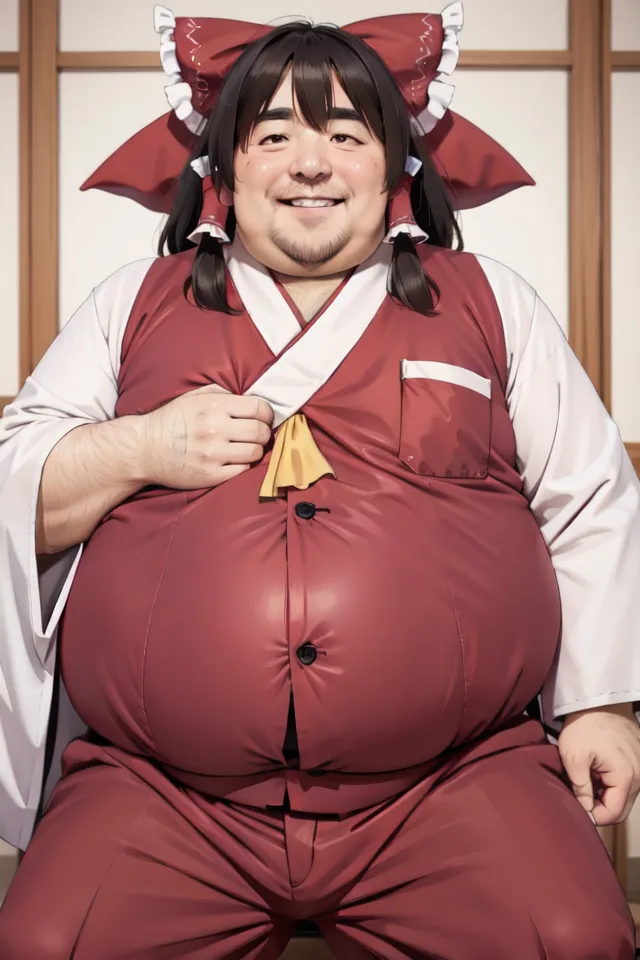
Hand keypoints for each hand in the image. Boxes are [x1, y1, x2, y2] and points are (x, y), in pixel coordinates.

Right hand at [139, 383, 273, 489]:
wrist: (143, 449)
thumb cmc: (171, 421)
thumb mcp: (193, 397)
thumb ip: (221, 394)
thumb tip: (250, 398)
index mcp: (213, 406)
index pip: (258, 408)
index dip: (266, 414)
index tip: (264, 417)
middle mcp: (215, 429)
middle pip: (261, 432)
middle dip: (263, 432)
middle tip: (257, 434)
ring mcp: (213, 454)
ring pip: (256, 452)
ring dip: (255, 450)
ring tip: (245, 447)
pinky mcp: (211, 475)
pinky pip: (243, 470)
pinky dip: (243, 465)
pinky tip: (234, 460)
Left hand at [558, 702, 639, 824]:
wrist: (598, 701)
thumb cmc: (584, 726)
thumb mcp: (573, 758)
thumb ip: (581, 790)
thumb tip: (586, 811)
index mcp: (626, 777)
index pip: (613, 814)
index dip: (593, 815)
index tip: (578, 805)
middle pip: (622, 808)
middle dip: (601, 806)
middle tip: (581, 794)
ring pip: (624, 795)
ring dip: (606, 794)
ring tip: (589, 779)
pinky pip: (628, 782)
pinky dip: (612, 782)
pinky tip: (598, 771)